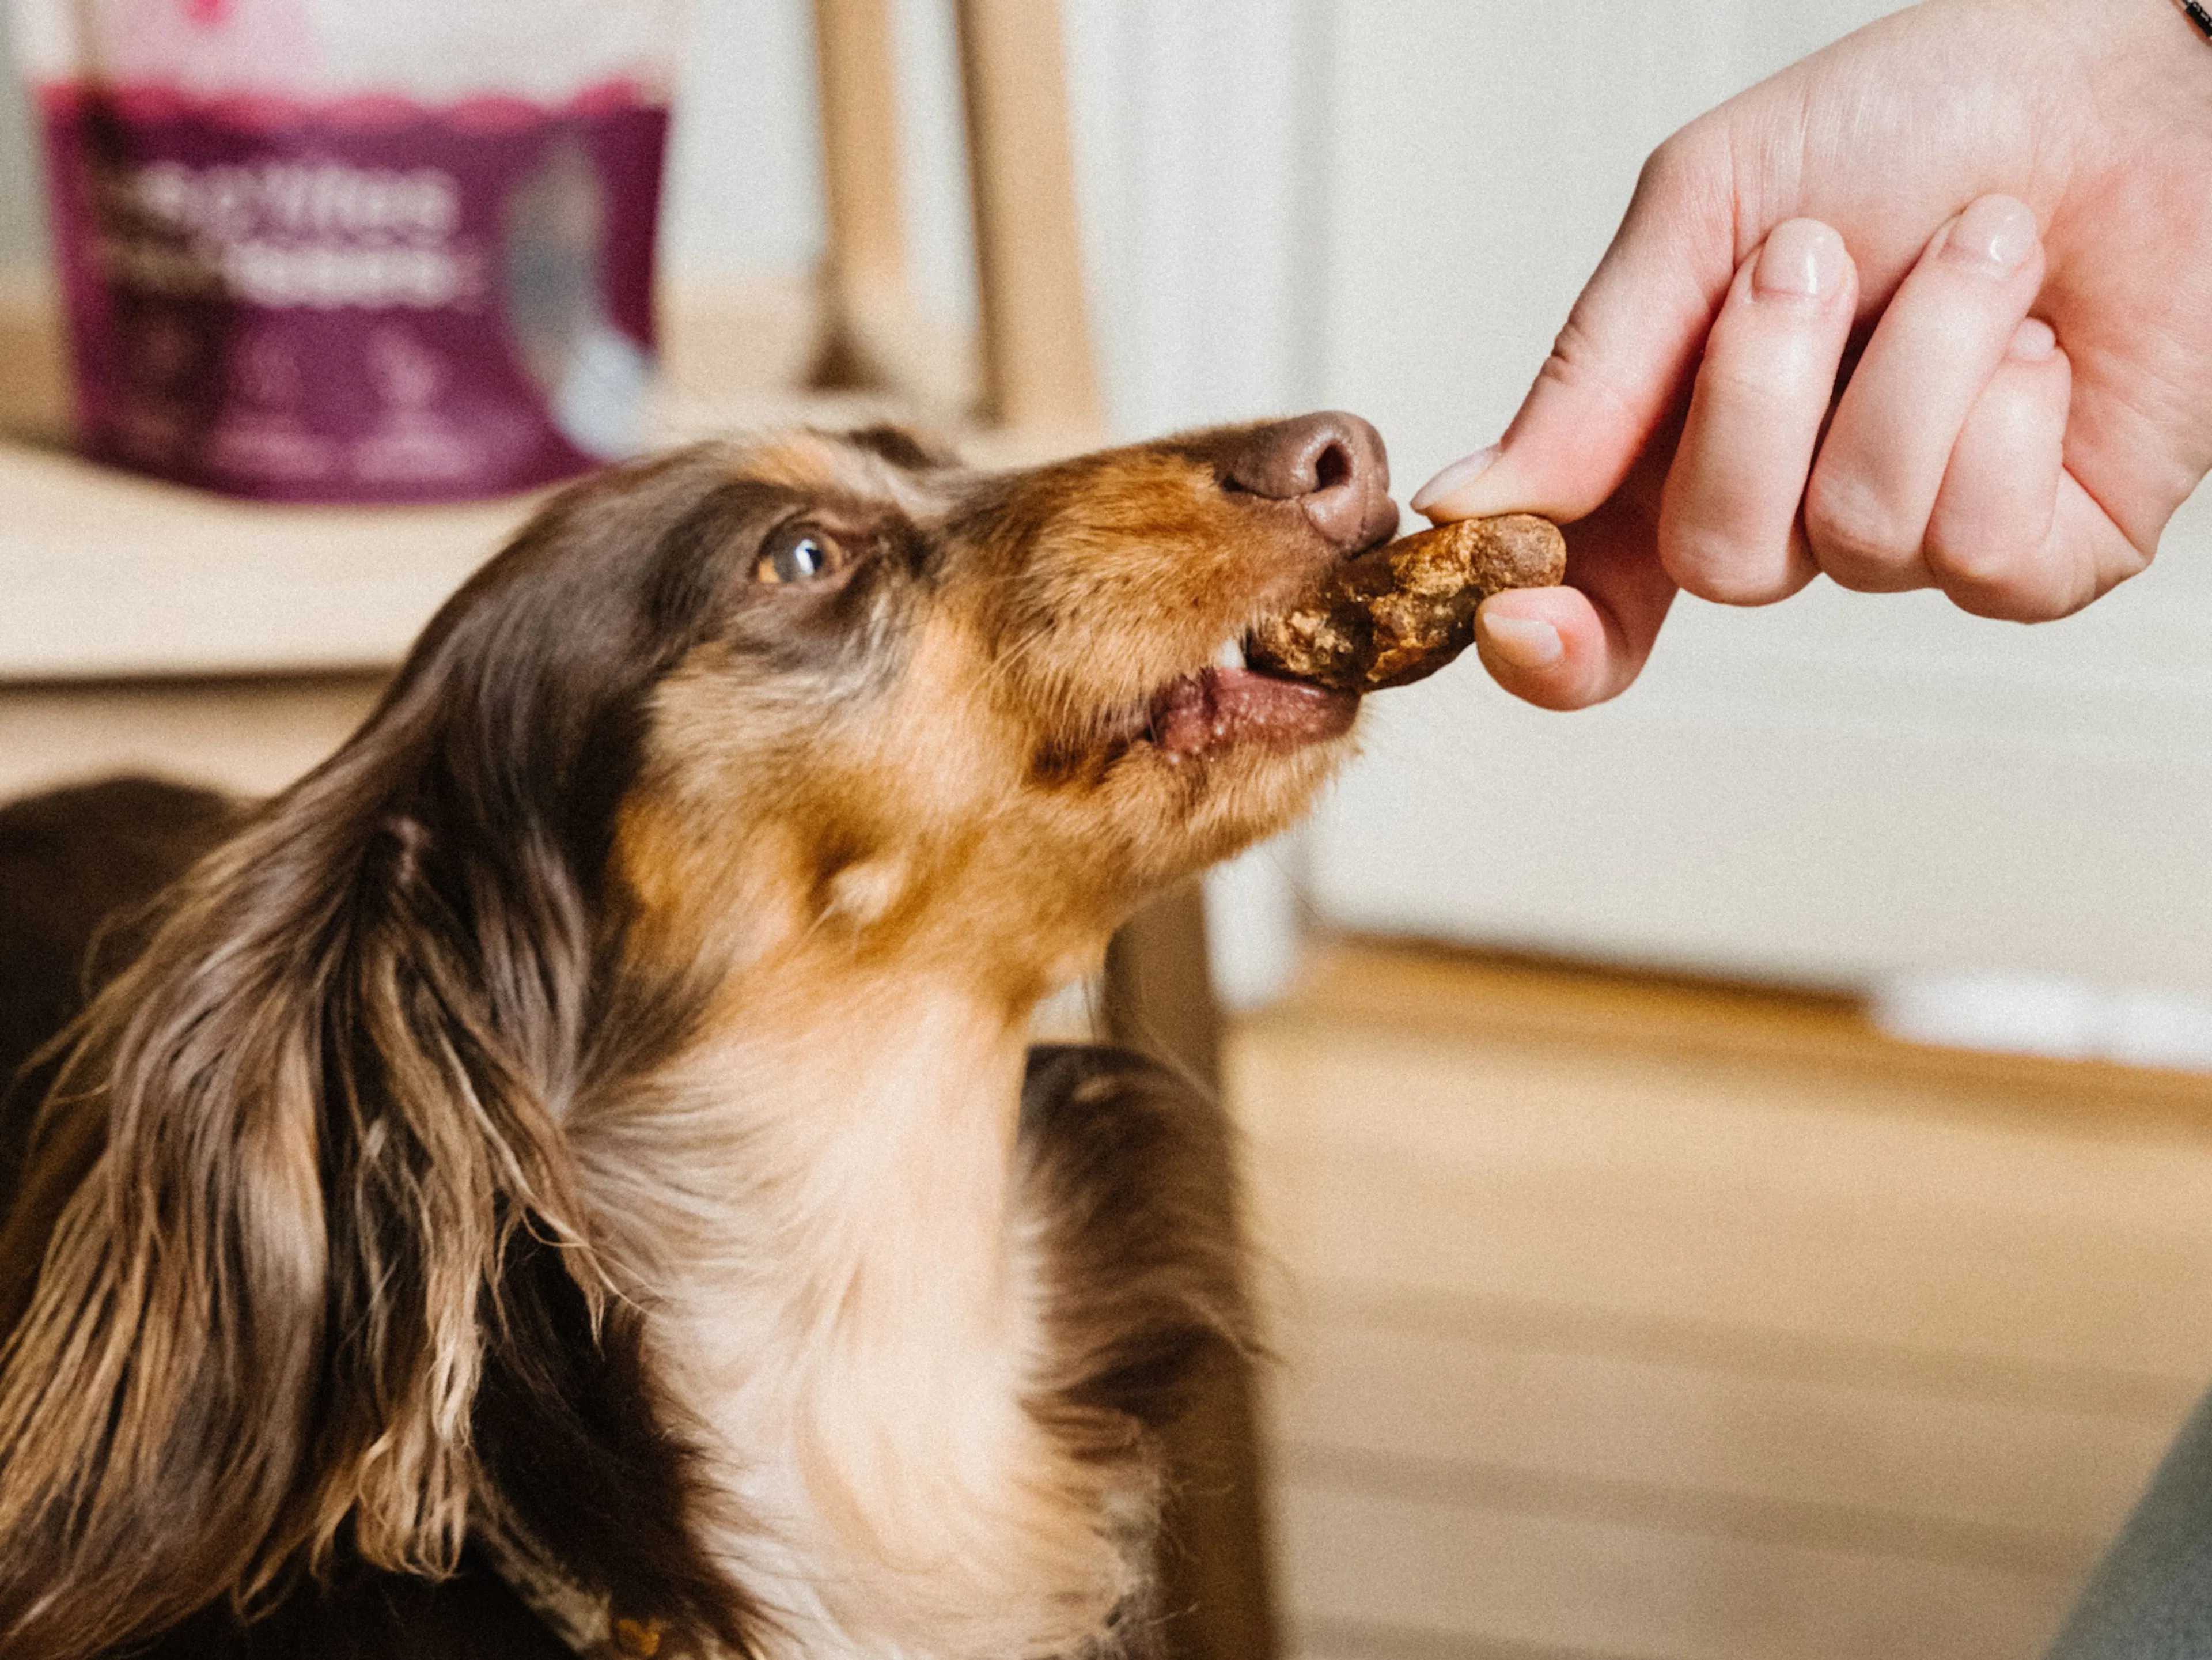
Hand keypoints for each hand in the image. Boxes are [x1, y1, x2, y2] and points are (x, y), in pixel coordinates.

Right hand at [1413, 0, 2211, 709]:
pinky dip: (2001, 415)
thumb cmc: (1921, 119)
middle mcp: (1795, 508)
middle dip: (1760, 393)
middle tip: (1821, 255)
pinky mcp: (2044, 558)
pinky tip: (2040, 339)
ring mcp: (1919, 541)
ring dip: (1912, 365)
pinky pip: (1975, 553)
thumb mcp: (1705, 209)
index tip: (1513, 613)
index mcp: (1688, 438)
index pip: (1598, 596)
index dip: (1550, 638)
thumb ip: (1589, 370)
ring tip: (1974, 252)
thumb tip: (1471, 502)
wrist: (2130, 74)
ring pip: (1854, 539)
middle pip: (1716, 561)